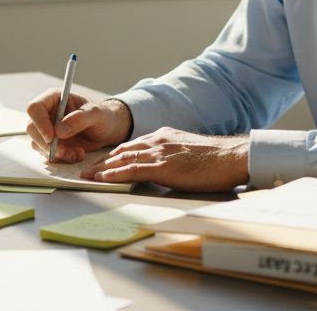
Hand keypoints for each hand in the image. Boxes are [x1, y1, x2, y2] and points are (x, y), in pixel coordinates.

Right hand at [25, 90, 131, 163]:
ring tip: (78, 154)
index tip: (51, 138)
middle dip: (49, 144)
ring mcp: (46, 128)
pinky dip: (61, 158)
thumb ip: (79, 119)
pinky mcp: (50, 143)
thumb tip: (59, 130)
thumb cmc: (102, 116)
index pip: (35, 108)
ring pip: (38, 143)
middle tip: (68, 152)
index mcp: (54, 98)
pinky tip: (76, 155)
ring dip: (57, 153)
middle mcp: (46, 113)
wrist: (106, 130)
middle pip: (32, 128)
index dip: (39, 123)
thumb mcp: (96, 114)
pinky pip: (47, 153)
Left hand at [80, 127, 249, 192]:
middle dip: (102, 162)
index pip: (132, 145)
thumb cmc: (215, 159)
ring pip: (123, 159)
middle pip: (122, 151)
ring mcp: (160, 153)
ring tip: (87, 177)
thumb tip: (163, 168)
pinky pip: (133, 170)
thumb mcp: (188, 151)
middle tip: (85, 170)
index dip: (115, 155)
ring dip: (102, 169)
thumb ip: (172, 156)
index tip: (102, 163)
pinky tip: (103, 179)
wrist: (231, 156)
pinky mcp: (164, 167)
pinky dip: (115, 174)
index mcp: (164, 137)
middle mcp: (158, 141)